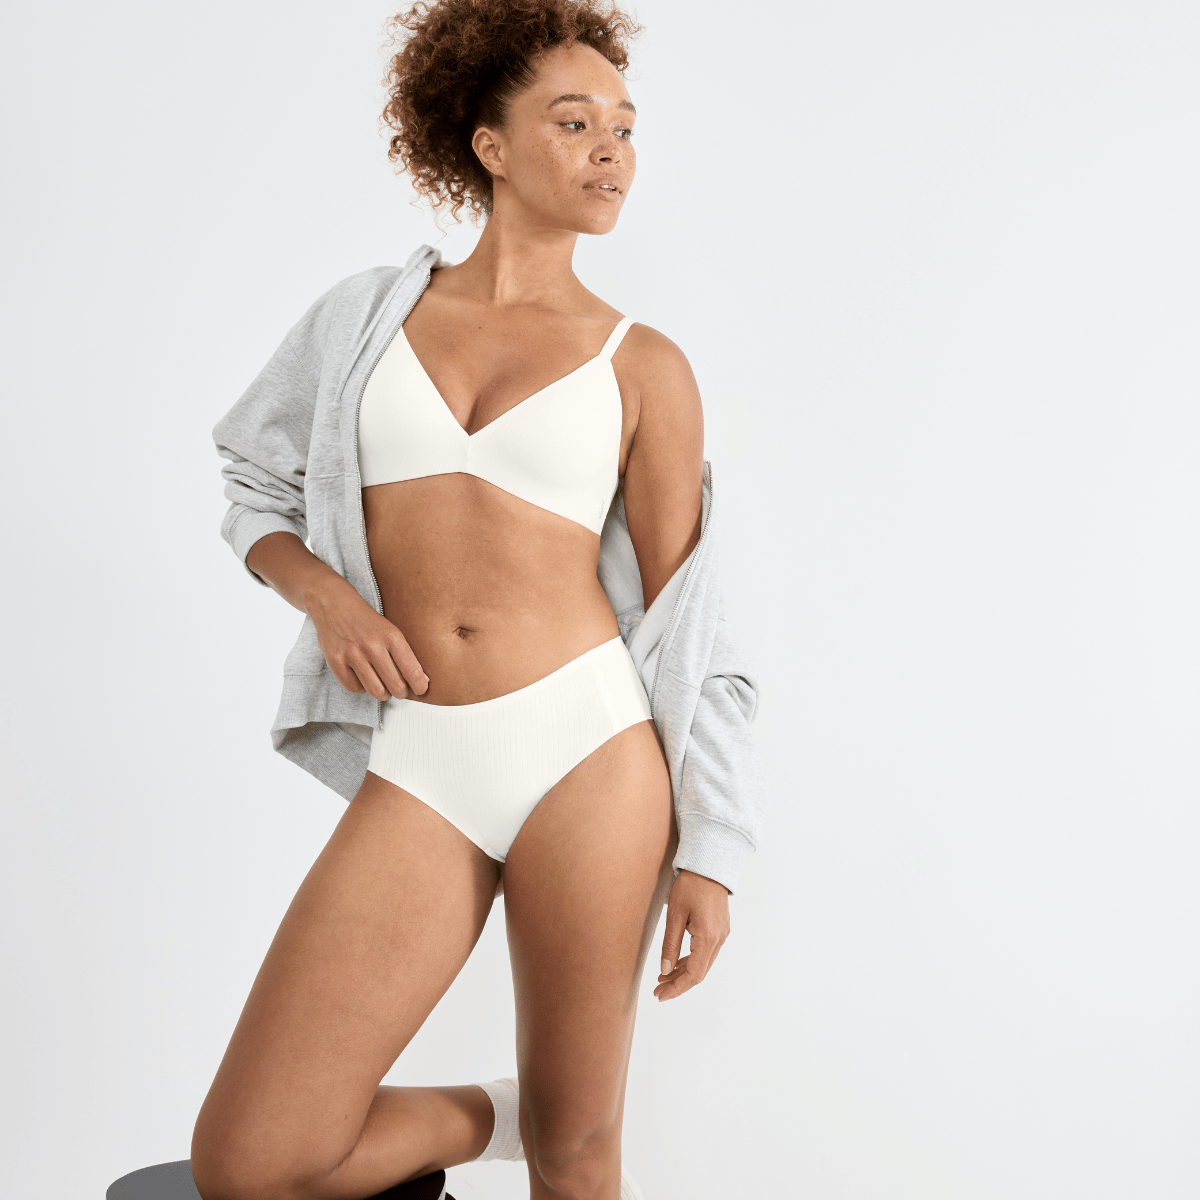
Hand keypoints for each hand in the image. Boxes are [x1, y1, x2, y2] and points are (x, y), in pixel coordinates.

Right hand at [306, 575, 428, 700]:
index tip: (420, 690)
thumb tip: (422, 680)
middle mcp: (373, 646)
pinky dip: (361, 689)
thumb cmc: (366, 621)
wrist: (334, 604)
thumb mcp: (390, 630)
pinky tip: (364, 680)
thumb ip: (405, 654)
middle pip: (396, 685)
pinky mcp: (335, 661)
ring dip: (383, 694)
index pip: (412, 671)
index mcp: (392, 637)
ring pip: (376, 690)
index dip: (420, 686)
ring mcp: (353, 654)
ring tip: (384, 689)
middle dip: (401, 693)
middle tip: (400, 690)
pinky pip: (354, 688)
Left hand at [654, 869, 729, 1001]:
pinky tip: (676, 963)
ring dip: (684, 973)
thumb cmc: (690, 885)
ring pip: (703, 964)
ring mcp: (722, 935)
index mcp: (708, 938)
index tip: (660, 996)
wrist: (709, 865)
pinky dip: (691, 961)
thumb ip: (670, 944)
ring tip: (663, 978)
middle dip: (678, 984)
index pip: (693, 974)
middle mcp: (718, 939)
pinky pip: (706, 953)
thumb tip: (665, 970)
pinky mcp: (720, 929)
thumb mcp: (675, 915)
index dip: (676, 988)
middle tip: (657, 991)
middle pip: (699, 973)